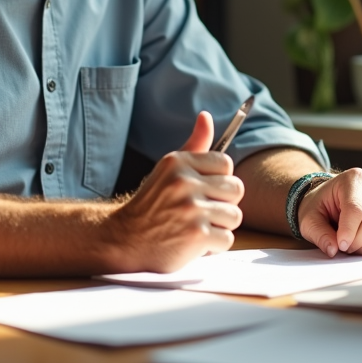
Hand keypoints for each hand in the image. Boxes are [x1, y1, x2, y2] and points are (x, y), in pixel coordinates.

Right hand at [105, 111, 244, 272]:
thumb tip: (206, 116)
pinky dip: (213, 246)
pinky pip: (227, 239)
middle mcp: (184, 182)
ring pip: (234, 215)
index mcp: (178, 162)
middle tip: (200, 211)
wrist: (125, 239)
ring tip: (196, 226)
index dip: (218, 180)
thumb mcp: (168, 169)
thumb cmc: (152, 203)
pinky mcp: (197, 235)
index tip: (202, 190)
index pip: (225, 163)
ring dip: (219, 226)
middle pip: (236, 189)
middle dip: (222, 203)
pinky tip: (194, 242)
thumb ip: (194, 145)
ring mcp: (191, 209)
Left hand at [297, 168, 361, 257]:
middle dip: (360, 241)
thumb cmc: (321, 206)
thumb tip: (332, 249)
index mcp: (353, 179)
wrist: (331, 200)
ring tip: (356, 248)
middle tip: (347, 248)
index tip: (340, 246)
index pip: (356, 208)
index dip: (348, 231)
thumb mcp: (309, 217)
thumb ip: (318, 233)